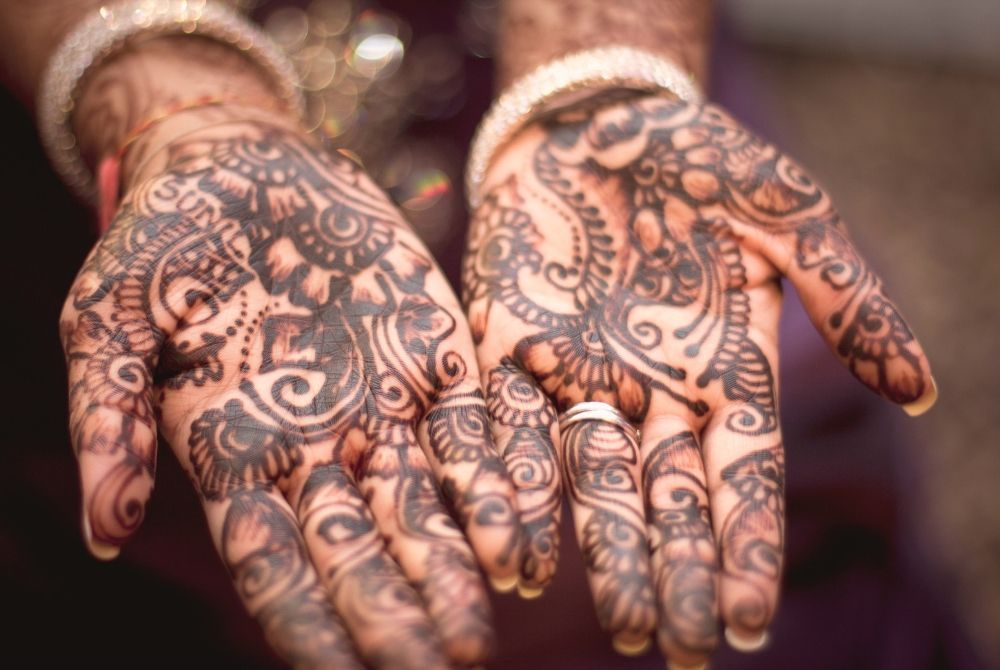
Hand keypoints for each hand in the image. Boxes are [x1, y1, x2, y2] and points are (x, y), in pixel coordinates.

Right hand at [61, 116, 520, 668]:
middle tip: (439, 666)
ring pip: (425, 502)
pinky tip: (524, 532)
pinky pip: (474, 428)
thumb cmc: (163, 243)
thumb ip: (108, 417)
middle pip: (359, 546)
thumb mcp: (112, 320)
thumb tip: (104, 531)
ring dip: (454, 563)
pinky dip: (496, 479)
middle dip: (395, 608)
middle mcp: (318, 448)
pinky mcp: (435, 357)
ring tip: (482, 628)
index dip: (307, 621)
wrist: (244, 166)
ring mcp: (383, 406)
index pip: (273, 562)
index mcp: (235, 454)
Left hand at [463, 92, 933, 664]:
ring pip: (591, 480)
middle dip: (674, 571)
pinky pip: (508, 426)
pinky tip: (514, 547)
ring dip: (601, 551)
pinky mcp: (507, 347)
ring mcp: (578, 374)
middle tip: (674, 648)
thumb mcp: (789, 211)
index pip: (742, 475)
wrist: (594, 119)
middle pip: (667, 496)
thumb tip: (920, 391)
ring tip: (613, 623)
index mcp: (724, 368)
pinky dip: (512, 484)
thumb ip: (847, 294)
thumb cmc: (699, 157)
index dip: (745, 546)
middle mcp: (652, 389)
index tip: (744, 623)